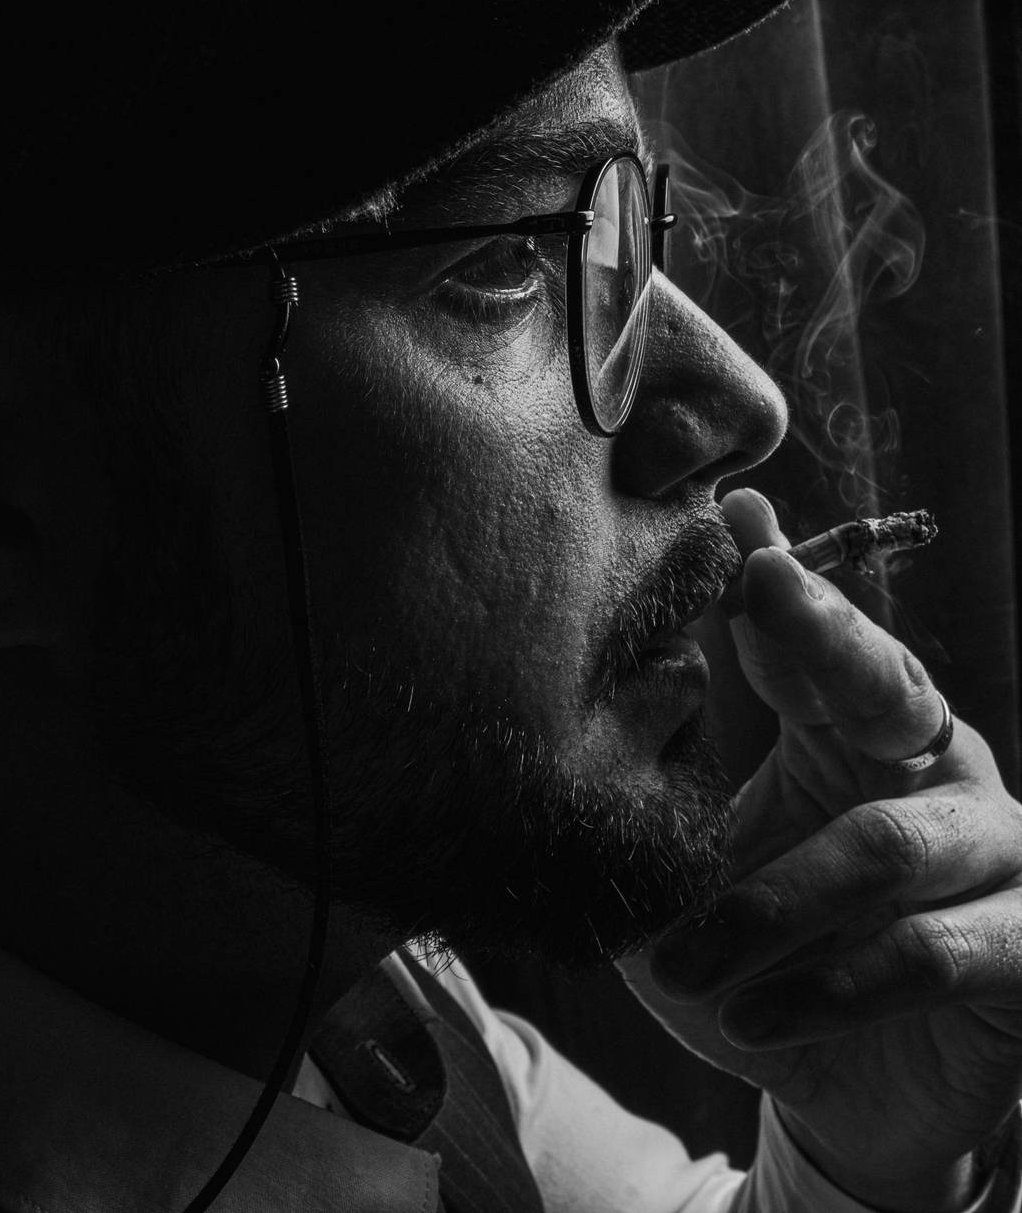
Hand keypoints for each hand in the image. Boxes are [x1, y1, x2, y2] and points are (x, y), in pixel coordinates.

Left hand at [618, 488, 1021, 1211]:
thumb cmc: (765, 954)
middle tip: (763, 582)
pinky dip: (829, 985)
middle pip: (888, 683)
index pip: (818, 644)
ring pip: (881, 844)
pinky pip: (928, 949)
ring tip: (681, 964)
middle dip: (825, 629)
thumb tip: (641, 664)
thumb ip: (687, 767)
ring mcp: (992, 849)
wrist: (839, 1096)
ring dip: (767, 905)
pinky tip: (752, 1017)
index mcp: (856, 731)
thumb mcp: (709, 860)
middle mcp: (935, 767)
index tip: (734, 531)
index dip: (777, 592)